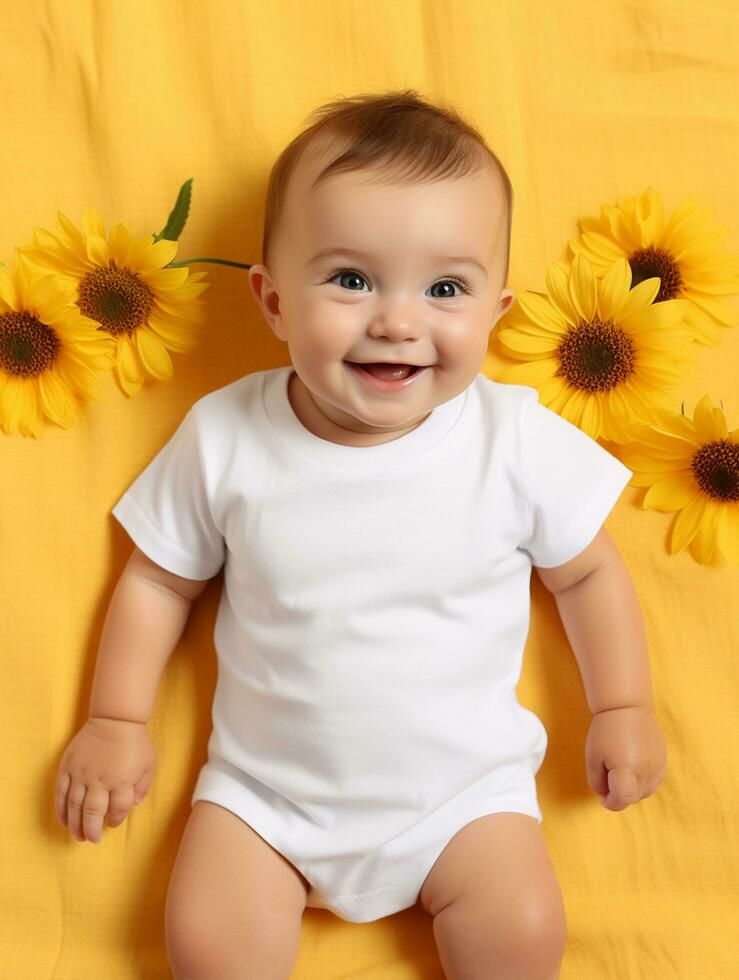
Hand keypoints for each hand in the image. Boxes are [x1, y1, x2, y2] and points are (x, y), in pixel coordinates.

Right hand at [55, 716, 156, 842]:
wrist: (114, 719)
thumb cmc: (135, 742)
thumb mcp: (149, 764)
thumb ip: (143, 786)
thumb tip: (134, 805)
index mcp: (121, 781)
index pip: (118, 809)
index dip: (116, 819)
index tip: (114, 822)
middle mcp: (100, 780)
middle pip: (93, 813)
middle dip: (92, 830)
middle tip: (92, 839)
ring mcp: (81, 774)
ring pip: (74, 807)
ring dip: (75, 824)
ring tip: (79, 836)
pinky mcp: (68, 767)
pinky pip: (61, 793)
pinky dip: (61, 810)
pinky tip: (63, 821)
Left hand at [585, 705, 666, 811]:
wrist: (626, 707)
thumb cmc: (605, 731)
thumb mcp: (593, 758)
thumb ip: (597, 782)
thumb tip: (605, 796)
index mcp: (627, 769)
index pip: (623, 800)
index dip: (611, 803)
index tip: (603, 796)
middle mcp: (646, 770)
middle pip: (634, 798)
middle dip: (620, 795)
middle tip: (608, 778)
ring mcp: (658, 765)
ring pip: (646, 791)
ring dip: (632, 788)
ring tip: (620, 769)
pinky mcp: (664, 760)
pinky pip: (654, 780)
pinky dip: (643, 780)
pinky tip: (633, 765)